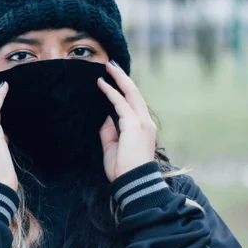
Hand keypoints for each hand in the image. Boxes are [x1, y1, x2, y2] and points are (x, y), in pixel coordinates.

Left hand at [97, 61, 156, 182]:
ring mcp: (141, 122)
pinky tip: (102, 84)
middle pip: (135, 93)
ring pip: (131, 93)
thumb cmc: (122, 168)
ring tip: (108, 67)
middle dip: (123, 78)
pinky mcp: (134, 125)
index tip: (114, 79)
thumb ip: (109, 130)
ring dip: (118, 79)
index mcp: (143, 128)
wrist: (132, 182)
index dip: (124, 90)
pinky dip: (111, 92)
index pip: (134, 103)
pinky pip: (120, 103)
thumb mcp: (112, 146)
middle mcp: (145, 122)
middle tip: (111, 65)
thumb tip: (104, 116)